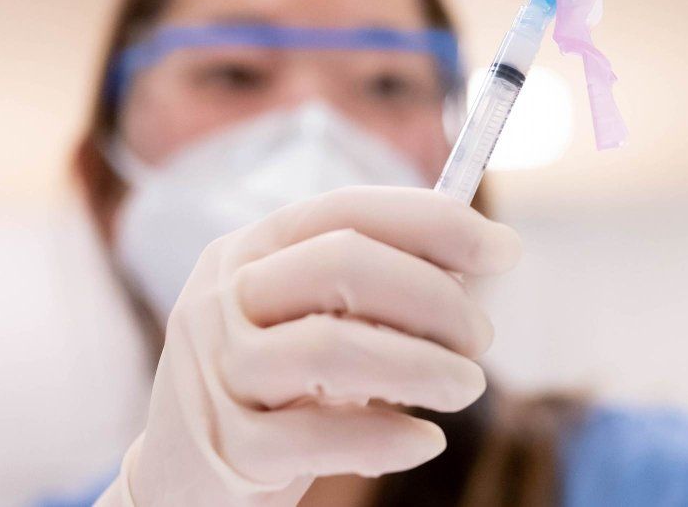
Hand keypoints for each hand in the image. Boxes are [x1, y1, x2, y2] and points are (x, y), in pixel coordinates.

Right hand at [98, 187, 520, 505]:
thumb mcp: (308, 318)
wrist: (184, 477)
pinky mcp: (224, 445)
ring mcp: (216, 371)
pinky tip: (423, 441)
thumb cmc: (273, 384)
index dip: (435, 223)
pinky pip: (314, 436)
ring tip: (465, 387)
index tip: (504, 250)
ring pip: (331, 348)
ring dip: (421, 366)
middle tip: (481, 338)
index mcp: (251, 249)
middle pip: (343, 265)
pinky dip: (383, 438)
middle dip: (434, 298)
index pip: (349, 209)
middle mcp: (223, 296)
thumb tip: (480, 254)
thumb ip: (373, 285)